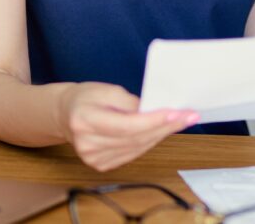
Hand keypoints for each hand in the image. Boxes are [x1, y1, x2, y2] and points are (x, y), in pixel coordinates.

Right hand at [57, 82, 197, 171]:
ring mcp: (93, 158)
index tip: (177, 113)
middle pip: (136, 138)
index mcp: (85, 121)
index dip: (154, 121)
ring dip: (161, 134)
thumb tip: (156, 110)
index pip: (128, 125)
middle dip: (165, 127)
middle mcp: (88, 144)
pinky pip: (133, 153)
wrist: (66, 114)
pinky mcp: (101, 164)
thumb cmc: (86, 98)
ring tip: (180, 121)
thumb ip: (130, 102)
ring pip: (138, 148)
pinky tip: (162, 131)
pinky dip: (149, 141)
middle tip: (188, 116)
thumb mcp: (107, 90)